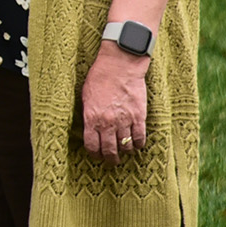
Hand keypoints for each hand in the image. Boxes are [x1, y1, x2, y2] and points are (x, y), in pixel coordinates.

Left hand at [79, 42, 150, 164]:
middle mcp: (108, 122)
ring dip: (124, 151)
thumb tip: (90, 128)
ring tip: (124, 150)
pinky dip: (138, 144)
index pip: (92, 145)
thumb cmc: (99, 78)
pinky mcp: (139, 117)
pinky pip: (140, 138)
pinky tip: (136, 144)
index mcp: (91, 117)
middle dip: (110, 158)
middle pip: (109, 150)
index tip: (96, 155)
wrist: (119, 66)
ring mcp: (124, 121)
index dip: (94, 154)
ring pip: (125, 146)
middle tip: (111, 160)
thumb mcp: (85, 96)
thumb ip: (88, 114)